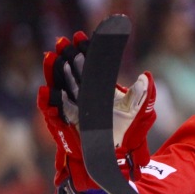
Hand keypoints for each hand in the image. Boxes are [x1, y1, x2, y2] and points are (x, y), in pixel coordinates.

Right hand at [37, 32, 156, 189]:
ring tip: (51, 57)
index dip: (86, 51)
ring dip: (55, 73)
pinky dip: (50, 102)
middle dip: (67, 56)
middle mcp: (84, 96)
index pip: (91, 66)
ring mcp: (73, 109)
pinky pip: (55, 112)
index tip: (81, 36)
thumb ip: (143, 94)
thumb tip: (146, 76)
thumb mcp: (139, 112)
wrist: (117, 157)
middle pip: (73, 73)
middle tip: (62, 41)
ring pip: (61, 87)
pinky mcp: (66, 124)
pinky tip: (48, 91)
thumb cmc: (127, 133)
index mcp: (100, 89)